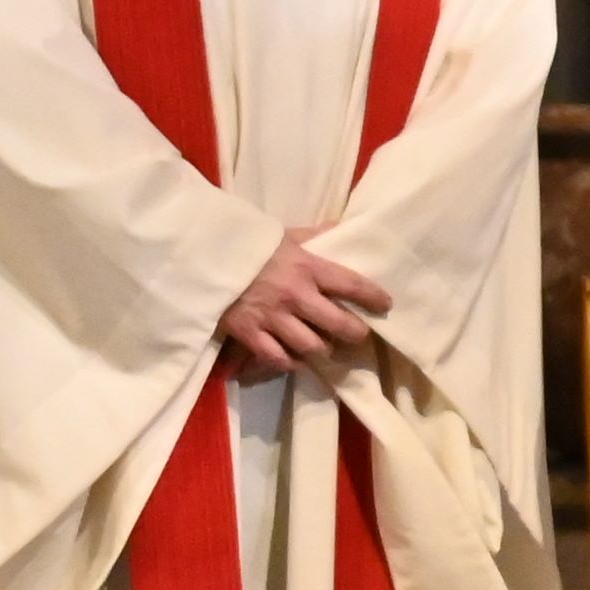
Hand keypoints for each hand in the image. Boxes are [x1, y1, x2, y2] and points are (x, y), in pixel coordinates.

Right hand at [216, 236, 383, 380]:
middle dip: (355, 333)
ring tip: (326, 347)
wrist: (203, 254)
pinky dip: (290, 362)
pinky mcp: (249, 332)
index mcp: (308, 267)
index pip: (353, 285)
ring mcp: (272, 317)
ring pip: (312, 346)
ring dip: (323, 349)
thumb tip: (342, 227)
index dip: (374, 298)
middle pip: (339, 325)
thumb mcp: (285, 234)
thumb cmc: (249, 244)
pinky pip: (278, 358)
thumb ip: (315, 235)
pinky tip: (295, 359)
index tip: (386, 305)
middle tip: (358, 334)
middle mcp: (296, 295)